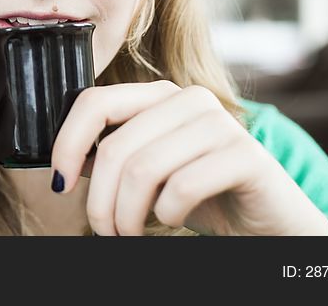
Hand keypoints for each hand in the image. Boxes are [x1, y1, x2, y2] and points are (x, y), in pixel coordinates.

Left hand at [51, 81, 327, 235]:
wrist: (267, 219)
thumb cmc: (200, 193)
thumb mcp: (147, 170)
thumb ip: (110, 155)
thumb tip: (61, 159)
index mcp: (159, 94)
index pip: (96, 101)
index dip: (68, 142)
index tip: (60, 180)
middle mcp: (189, 98)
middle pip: (116, 146)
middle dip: (100, 200)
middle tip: (105, 230)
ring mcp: (221, 122)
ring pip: (144, 169)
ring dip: (128, 214)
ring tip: (130, 233)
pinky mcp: (246, 155)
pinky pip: (183, 186)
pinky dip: (167, 213)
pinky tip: (172, 218)